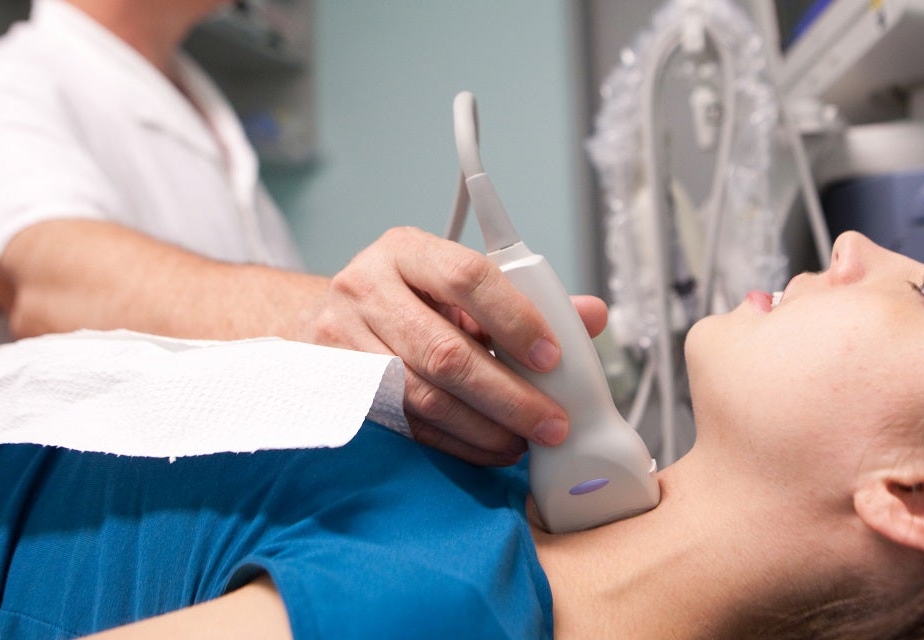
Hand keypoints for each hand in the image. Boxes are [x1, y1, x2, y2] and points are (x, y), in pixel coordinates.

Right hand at [308, 227, 607, 465]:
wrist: (332, 318)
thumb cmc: (412, 300)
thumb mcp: (459, 286)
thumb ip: (526, 299)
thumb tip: (591, 316)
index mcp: (406, 250)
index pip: (467, 277)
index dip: (515, 320)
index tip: (553, 358)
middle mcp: (365, 287)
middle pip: (445, 352)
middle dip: (508, 395)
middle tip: (552, 421)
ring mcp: (341, 338)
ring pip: (422, 395)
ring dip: (484, 427)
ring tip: (525, 441)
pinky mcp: (334, 385)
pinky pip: (405, 423)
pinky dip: (455, 442)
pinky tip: (489, 448)